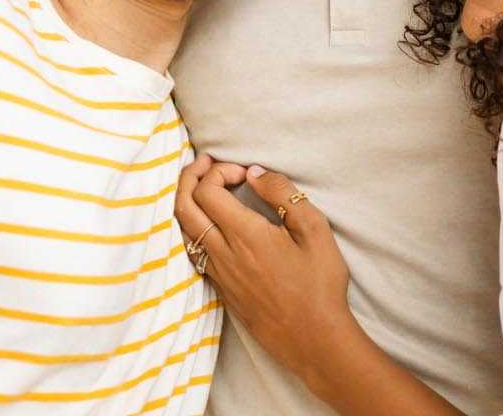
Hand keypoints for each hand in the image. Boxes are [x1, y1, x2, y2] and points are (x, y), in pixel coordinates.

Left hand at [173, 157, 357, 387]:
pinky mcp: (220, 289)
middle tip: (206, 163)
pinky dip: (193, 226)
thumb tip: (255, 172)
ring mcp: (218, 274)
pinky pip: (193, 251)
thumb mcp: (314, 230)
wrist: (313, 338)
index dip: (218, 171)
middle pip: (183, 207)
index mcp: (245, 235)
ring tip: (204, 186)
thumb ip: (282, 194)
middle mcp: (223, 253)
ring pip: (183, 230)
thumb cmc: (319, 283)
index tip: (243, 173)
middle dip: (189, 177)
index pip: (206, 191)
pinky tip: (211, 222)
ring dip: (187, 201)